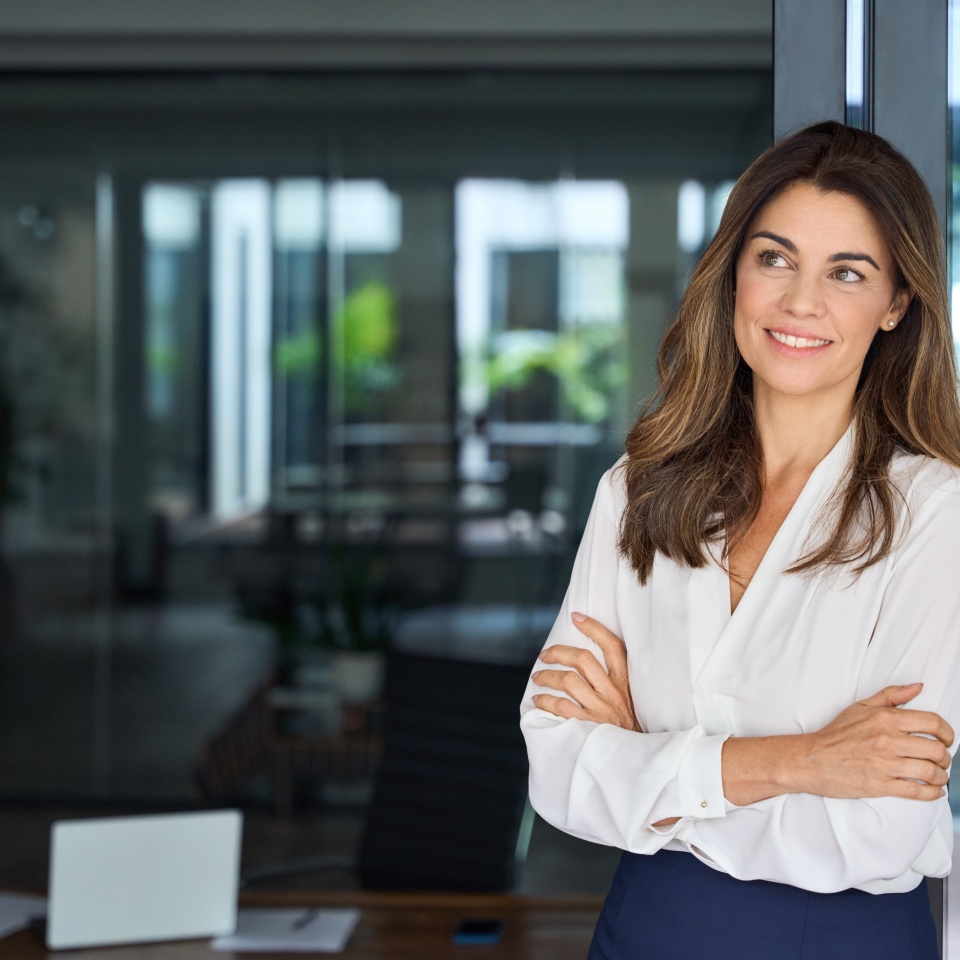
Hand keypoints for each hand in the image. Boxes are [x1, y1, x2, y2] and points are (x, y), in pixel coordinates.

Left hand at [531, 612, 640, 731]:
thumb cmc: (629, 726)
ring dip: (548, 676)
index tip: (576, 617)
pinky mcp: (590, 726)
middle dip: (559, 652)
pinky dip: (546, 701)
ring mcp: (601, 709)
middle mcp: (614, 692)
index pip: (613, 646)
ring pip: (569, 681)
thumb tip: (584, 662)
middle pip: (583, 659)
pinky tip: (538, 700)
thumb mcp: (631, 699)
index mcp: (626, 682)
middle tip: (545, 654)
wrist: (637, 758)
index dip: (594, 628)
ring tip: (538, 676)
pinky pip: (562, 707)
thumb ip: (613, 682)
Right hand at [799, 683, 953, 800]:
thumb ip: (891, 695)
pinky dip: (931, 793)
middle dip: (945, 757)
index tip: (947, 739)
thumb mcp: (860, 707)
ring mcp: (884, 764)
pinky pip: (917, 791)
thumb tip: (918, 687)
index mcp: (885, 718)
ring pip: (930, 772)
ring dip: (940, 776)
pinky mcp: (880, 785)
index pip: (932, 723)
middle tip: (941, 760)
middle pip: (935, 749)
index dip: (948, 733)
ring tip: (937, 776)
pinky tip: (932, 790)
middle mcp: (887, 740)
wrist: (811, 759)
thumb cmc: (836, 734)